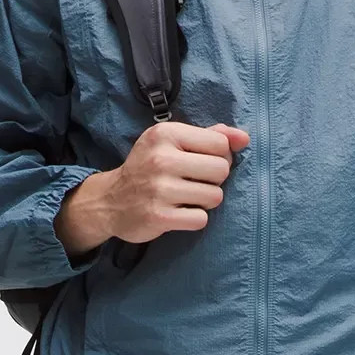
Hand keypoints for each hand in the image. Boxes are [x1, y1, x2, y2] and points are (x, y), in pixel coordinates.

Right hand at [55, 121, 248, 256]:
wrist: (110, 201)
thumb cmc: (149, 168)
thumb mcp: (172, 143)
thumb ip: (209, 136)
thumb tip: (244, 138)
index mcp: (166, 134)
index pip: (220, 145)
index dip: (219, 157)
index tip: (201, 164)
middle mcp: (161, 158)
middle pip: (221, 170)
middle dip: (214, 180)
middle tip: (193, 183)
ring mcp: (159, 189)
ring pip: (215, 196)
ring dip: (205, 201)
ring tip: (185, 198)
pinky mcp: (159, 216)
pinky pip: (201, 220)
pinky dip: (194, 219)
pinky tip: (179, 213)